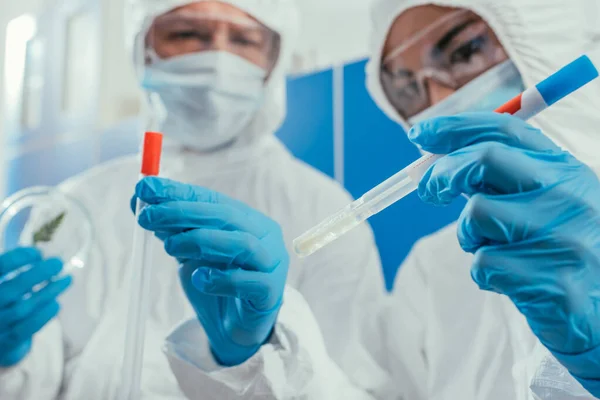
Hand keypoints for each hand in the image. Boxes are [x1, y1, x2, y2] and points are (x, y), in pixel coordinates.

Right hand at [0, 248, 70, 366]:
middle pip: (11, 289)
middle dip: (37, 273)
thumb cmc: (4, 306)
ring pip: (22, 309)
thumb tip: (45, 259)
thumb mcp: (6, 286)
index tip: (38, 252)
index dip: (18, 258)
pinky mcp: (5, 346)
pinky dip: (44, 315)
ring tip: (65, 280)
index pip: (0, 268)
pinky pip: (26, 330)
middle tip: (57, 263)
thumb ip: (17, 273)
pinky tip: (56, 303)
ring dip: (47, 292)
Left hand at [131, 177, 288, 365]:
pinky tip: (200, 279)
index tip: (145, 188)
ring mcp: (271, 263)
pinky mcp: (271, 293)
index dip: (178, 192)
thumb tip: (137, 201)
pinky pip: (249, 282)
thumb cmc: (214, 283)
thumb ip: (170, 228)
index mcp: (244, 219)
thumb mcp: (187, 253)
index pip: (211, 199)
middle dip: (183, 212)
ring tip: (169, 247)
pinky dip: (222, 279)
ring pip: (242, 244)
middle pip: (226, 216)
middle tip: (148, 216)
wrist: (233, 327)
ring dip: (201, 241)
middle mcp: (263, 235)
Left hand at [409, 113, 599, 383]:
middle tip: (428, 189)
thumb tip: (436, 164)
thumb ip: (502, 180)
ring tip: (492, 249)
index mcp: (565, 170)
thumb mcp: (547, 203)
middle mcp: (568, 195)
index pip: (505, 129)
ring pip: (476, 214)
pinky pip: (484, 264)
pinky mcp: (554, 280)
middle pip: (484, 159)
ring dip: (468, 234)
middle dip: (442, 172)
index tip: (419, 134)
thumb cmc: (563, 252)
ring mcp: (563, 237)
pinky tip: (511, 280)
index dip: (454, 128)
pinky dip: (484, 272)